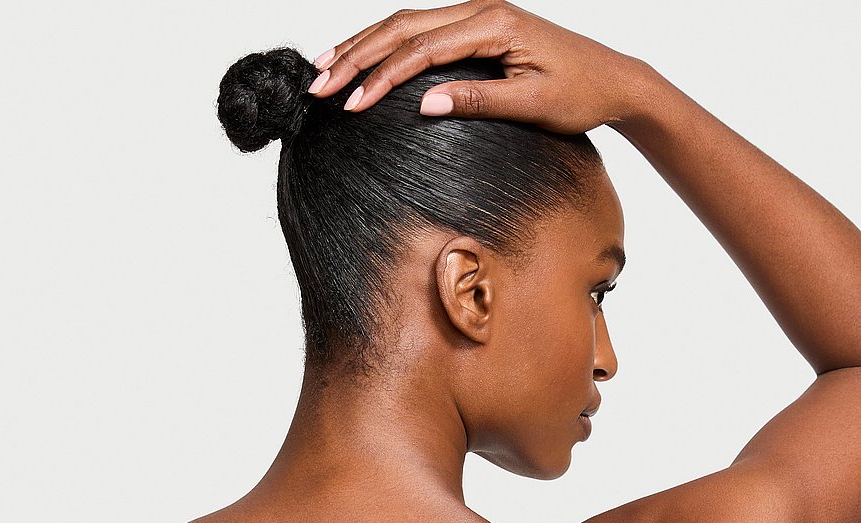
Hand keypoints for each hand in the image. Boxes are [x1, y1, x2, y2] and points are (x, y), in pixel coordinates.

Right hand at [305, 0, 649, 135]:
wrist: (611, 79)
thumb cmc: (579, 93)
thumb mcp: (532, 105)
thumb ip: (479, 101)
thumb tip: (425, 103)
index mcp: (493, 24)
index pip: (422, 49)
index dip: (381, 76)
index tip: (350, 104)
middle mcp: (481, 10)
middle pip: (403, 26)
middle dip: (356, 55)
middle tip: (317, 84)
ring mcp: (477, 15)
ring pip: (406, 22)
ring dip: (364, 44)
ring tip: (325, 66)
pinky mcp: (477, 28)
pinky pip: (421, 30)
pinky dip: (387, 44)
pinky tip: (364, 57)